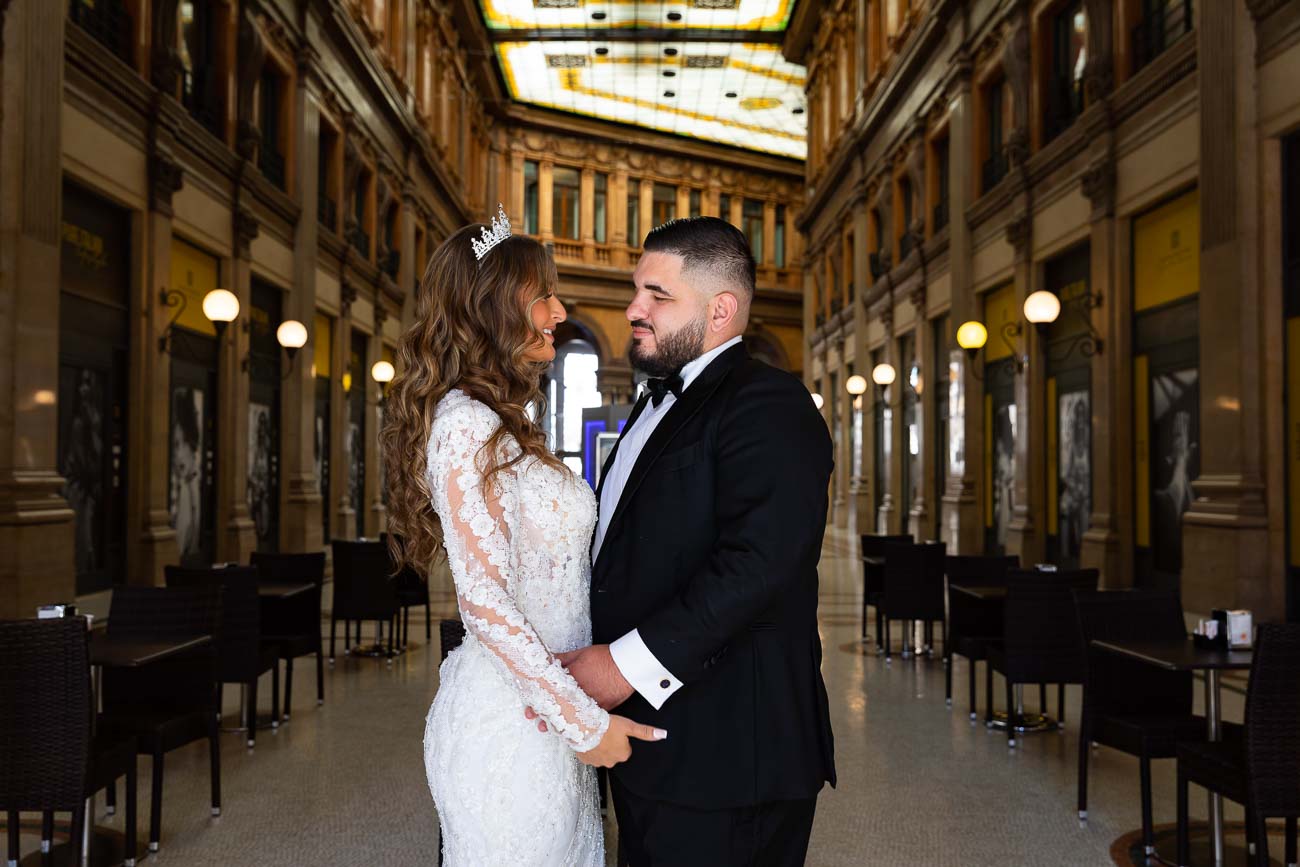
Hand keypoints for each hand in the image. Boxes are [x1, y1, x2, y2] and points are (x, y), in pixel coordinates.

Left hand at [522, 645, 636, 730]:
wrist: (626, 666)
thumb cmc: (605, 659)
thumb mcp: (579, 654)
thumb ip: (562, 658)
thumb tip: (548, 657)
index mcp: (571, 679)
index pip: (550, 691)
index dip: (538, 700)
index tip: (530, 707)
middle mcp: (579, 694)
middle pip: (558, 706)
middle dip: (544, 714)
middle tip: (535, 719)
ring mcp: (590, 704)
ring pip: (571, 716)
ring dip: (559, 722)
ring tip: (548, 728)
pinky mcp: (601, 711)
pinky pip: (587, 720)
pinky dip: (578, 723)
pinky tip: (570, 729)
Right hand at [576, 715, 666, 767]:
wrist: (584, 726)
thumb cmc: (607, 726)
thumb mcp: (629, 726)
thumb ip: (645, 732)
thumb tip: (662, 735)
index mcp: (623, 755)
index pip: (626, 749)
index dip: (622, 739)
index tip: (617, 732)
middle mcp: (611, 762)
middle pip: (614, 753)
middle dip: (611, 745)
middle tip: (607, 733)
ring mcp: (598, 762)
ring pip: (602, 755)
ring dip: (600, 747)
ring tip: (598, 735)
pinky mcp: (586, 760)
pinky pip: (590, 756)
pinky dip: (590, 749)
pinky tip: (589, 740)